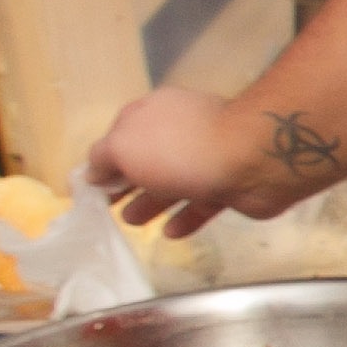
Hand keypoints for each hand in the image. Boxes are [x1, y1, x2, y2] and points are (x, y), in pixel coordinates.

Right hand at [85, 89, 334, 234]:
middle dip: (127, 184)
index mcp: (155, 114)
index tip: (92, 185)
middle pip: (148, 161)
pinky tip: (171, 233)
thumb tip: (93, 171)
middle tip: (108, 207)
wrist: (254, 159)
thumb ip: (103, 158)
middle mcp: (182, 132)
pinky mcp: (231, 185)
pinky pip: (203, 204)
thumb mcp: (124, 147)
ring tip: (133, 222)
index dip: (106, 159)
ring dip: (152, 203)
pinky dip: (186, 218)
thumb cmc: (181, 149)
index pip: (122, 134)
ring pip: (174, 183)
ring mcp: (208, 158)